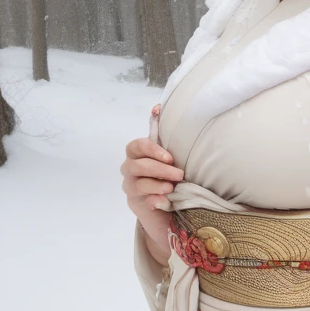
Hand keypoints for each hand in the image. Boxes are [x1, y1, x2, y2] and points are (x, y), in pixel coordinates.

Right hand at [121, 104, 183, 263]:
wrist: (164, 204)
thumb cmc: (165, 173)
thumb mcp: (166, 155)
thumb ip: (161, 133)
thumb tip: (157, 107)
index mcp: (137, 154)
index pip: (137, 146)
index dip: (152, 150)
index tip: (170, 156)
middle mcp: (130, 169)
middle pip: (138, 165)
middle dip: (160, 169)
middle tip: (179, 174)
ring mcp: (131, 187)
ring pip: (139, 183)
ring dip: (157, 184)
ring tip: (172, 187)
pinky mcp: (136, 203)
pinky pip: (143, 200)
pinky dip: (155, 200)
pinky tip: (165, 202)